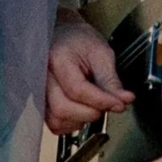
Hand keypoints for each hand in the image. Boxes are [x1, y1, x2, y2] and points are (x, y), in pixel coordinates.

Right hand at [45, 17, 134, 134]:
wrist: (64, 37)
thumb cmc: (79, 41)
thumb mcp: (101, 53)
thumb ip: (111, 79)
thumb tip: (124, 100)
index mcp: (57, 58)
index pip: (77, 89)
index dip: (101, 100)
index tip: (120, 103)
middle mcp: (41, 76)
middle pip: (63, 108)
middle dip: (91, 112)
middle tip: (107, 104)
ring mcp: (38, 92)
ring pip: (57, 120)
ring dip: (81, 120)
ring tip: (93, 106)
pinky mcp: (40, 104)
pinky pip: (54, 124)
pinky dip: (71, 123)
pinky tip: (81, 110)